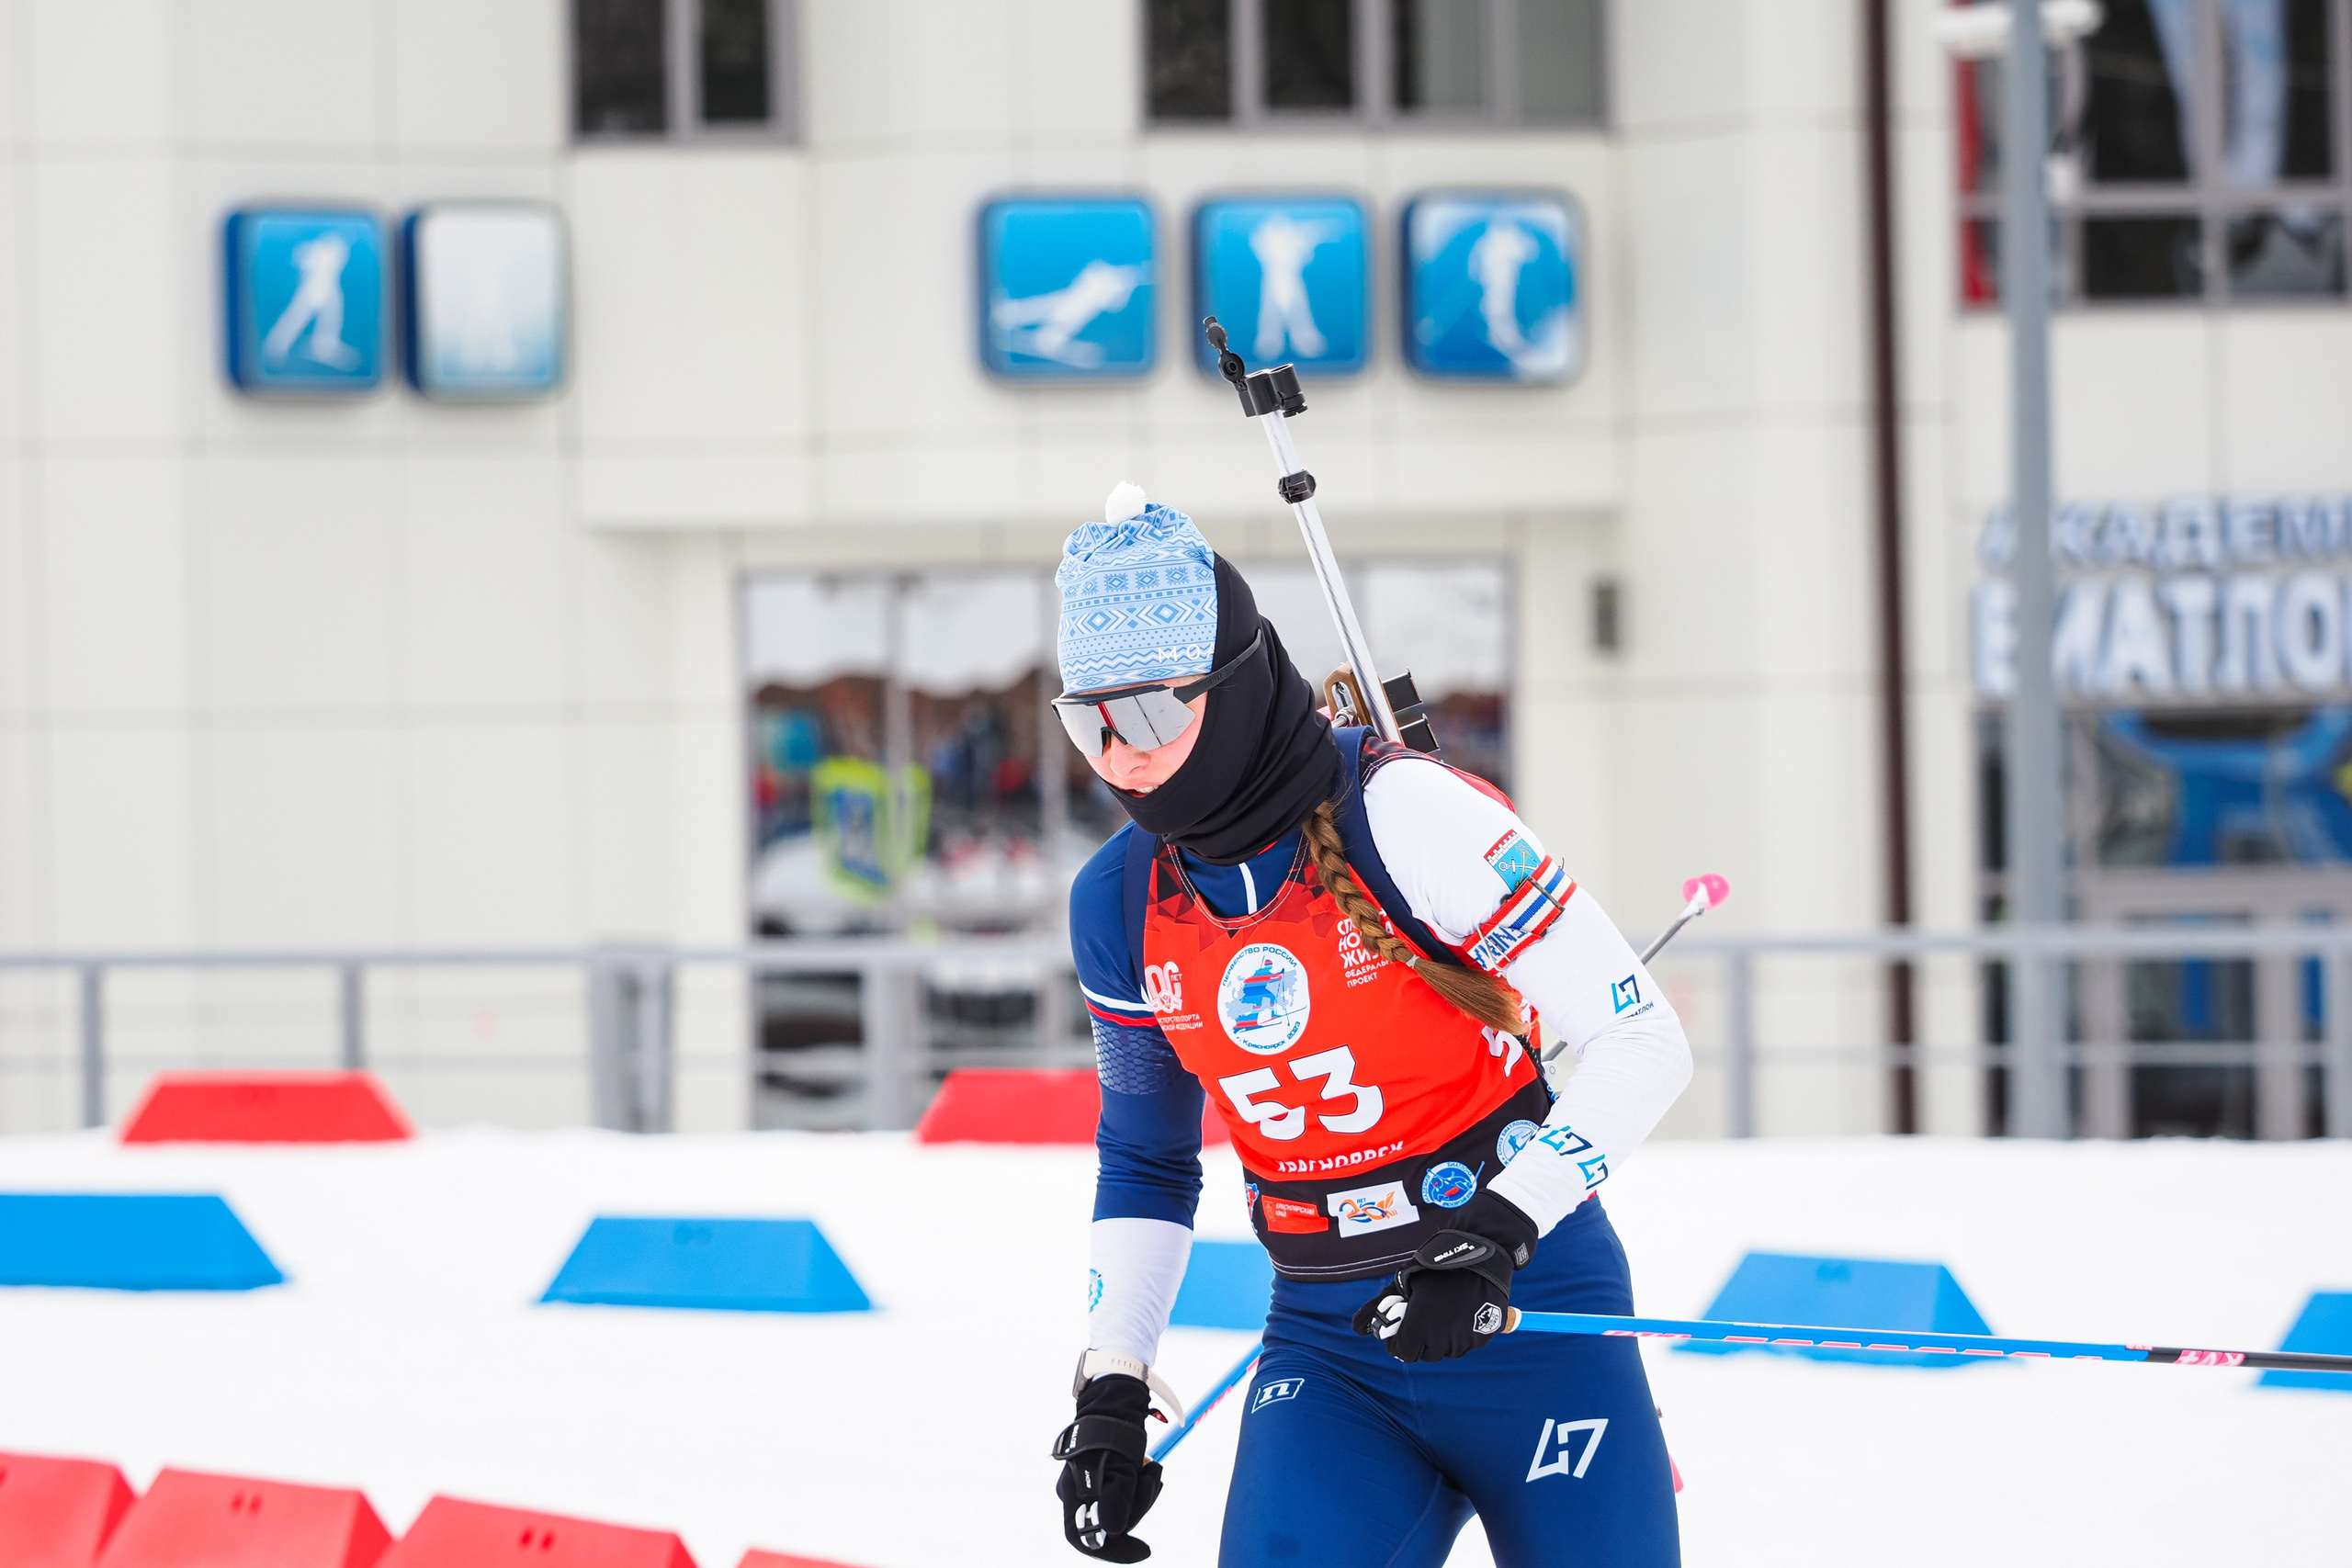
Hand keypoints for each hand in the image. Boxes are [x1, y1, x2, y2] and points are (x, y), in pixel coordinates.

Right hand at [1052, 1372, 1164, 1560]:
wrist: (1115, 1400)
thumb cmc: (1114, 1436)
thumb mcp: (1120, 1471)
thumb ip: (1115, 1504)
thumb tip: (1112, 1533)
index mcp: (1073, 1495)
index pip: (1085, 1538)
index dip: (1113, 1551)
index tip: (1143, 1551)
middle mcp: (1077, 1493)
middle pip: (1108, 1521)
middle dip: (1137, 1507)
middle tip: (1153, 1482)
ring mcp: (1090, 1483)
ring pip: (1119, 1505)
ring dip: (1142, 1492)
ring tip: (1152, 1468)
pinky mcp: (1104, 1473)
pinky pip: (1123, 1490)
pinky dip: (1139, 1483)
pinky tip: (1149, 1466)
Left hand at [1351, 1190, 1537, 1362]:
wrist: (1480, 1257)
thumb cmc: (1437, 1267)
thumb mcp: (1404, 1282)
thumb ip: (1377, 1308)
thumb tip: (1356, 1328)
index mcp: (1418, 1328)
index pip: (1403, 1353)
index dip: (1400, 1341)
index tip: (1402, 1329)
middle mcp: (1441, 1341)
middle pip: (1425, 1354)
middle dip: (1420, 1340)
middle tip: (1422, 1320)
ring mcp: (1464, 1341)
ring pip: (1446, 1351)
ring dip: (1441, 1340)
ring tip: (1441, 1316)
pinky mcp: (1482, 1338)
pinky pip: (1465, 1345)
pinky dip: (1460, 1336)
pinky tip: (1459, 1316)